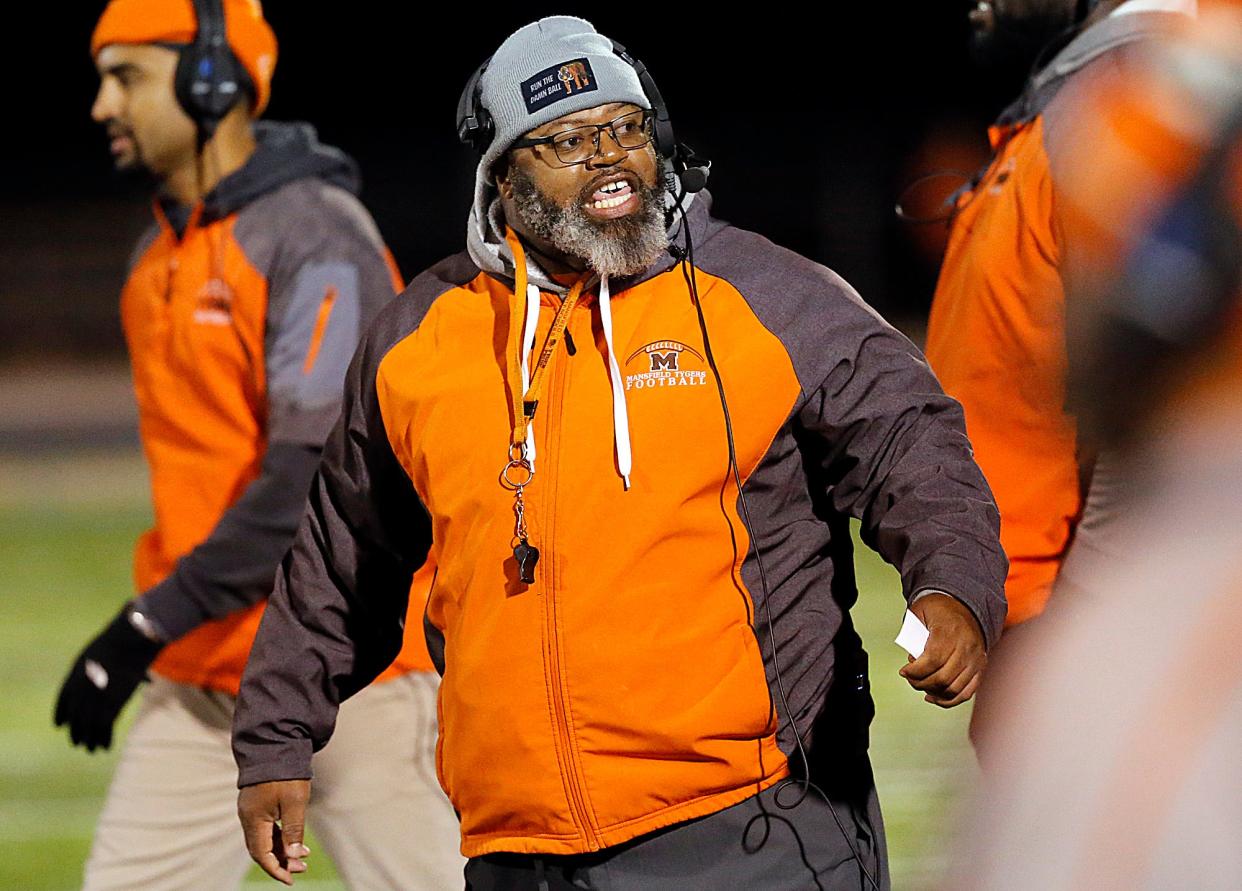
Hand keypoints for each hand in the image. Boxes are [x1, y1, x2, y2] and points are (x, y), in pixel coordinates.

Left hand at [53, 603, 162, 750]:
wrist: (130, 639)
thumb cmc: (122, 638)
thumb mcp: (100, 650)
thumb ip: (97, 665)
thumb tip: (105, 672)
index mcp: (75, 674)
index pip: (62, 701)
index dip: (61, 714)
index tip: (60, 725)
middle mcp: (81, 689)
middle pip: (76, 717)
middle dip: (77, 732)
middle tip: (77, 743)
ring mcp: (96, 697)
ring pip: (89, 726)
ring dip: (90, 740)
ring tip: (91, 750)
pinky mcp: (112, 704)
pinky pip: (105, 727)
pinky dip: (105, 739)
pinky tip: (105, 747)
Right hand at [238, 780, 312, 884]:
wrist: (275, 743)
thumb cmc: (286, 773)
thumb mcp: (295, 802)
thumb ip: (293, 830)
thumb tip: (294, 856)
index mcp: (253, 819)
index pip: (261, 854)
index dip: (276, 869)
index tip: (291, 879)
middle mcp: (248, 817)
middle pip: (261, 849)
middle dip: (280, 862)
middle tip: (301, 869)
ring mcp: (251, 809)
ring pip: (263, 838)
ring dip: (281, 850)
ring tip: (302, 857)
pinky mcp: (257, 802)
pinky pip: (265, 827)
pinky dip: (278, 837)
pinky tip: (293, 840)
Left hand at [898, 593, 986, 707]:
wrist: (966, 606)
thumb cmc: (941, 609)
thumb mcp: (920, 610)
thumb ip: (911, 630)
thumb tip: (909, 654)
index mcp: (950, 631)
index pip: (932, 660)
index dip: (915, 671)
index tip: (904, 672)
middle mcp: (966, 647)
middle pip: (943, 678)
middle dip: (921, 683)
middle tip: (910, 679)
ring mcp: (976, 660)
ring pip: (954, 689)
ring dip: (934, 693)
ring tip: (921, 685)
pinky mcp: (980, 669)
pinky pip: (966, 693)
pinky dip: (949, 700)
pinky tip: (934, 697)